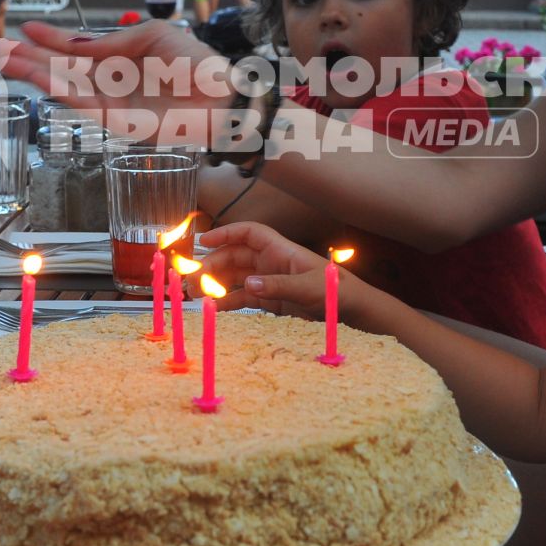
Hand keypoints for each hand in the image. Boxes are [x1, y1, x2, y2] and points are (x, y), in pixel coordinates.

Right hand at [0, 21, 239, 138]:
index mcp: (121, 58)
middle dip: (31, 59)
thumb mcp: (154, 36)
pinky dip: (62, 92)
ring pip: (66, 87)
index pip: (78, 49)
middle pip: (63, 69)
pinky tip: (42, 80)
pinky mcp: (118, 124)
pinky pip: (84, 106)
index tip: (26, 28)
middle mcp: (111, 81)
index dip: (51, 40)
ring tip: (7, 62)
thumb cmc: (197, 64)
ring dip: (36, 75)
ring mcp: (112, 103)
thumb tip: (77, 43)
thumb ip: (114, 41)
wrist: (222, 98)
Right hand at [192, 221, 329, 315]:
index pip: (249, 233)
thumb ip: (279, 287)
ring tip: (195, 294)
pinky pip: (243, 297)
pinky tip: (214, 308)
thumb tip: (248, 284)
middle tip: (193, 279)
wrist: (353, 312)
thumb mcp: (309, 289)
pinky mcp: (271, 301)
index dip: (227, 233)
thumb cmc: (337, 292)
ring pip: (235, 277)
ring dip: (215, 283)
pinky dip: (228, 301)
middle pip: (235, 256)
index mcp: (281, 250)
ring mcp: (270, 282)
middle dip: (213, 264)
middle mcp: (272, 263)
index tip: (204, 240)